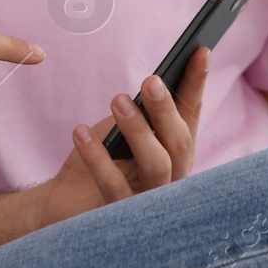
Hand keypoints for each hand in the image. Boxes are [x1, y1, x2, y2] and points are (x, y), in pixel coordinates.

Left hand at [30, 47, 210, 228]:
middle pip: (179, 143)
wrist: (67, 199)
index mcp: (176, 150)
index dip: (197, 83)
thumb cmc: (104, 157)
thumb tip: (154, 84)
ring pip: (156, 166)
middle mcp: (172, 177)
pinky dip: (97, 157)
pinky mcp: (122, 216)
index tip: (201, 51)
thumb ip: (141, 111)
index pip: (191, 113)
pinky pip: (113, 186)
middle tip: (150, 80)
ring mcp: (150, 200)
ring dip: (138, 131)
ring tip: (117, 99)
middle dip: (166, 109)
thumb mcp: (122, 126)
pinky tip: (80, 131)